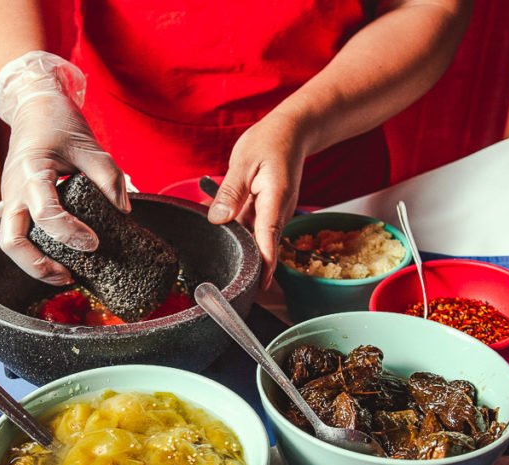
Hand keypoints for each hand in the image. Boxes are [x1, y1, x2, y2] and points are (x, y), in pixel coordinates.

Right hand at [0, 51, 129, 284]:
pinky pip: (17, 234)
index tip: (93, 243)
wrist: (33, 107)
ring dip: (33, 265)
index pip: (45, 213)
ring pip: (10, 243)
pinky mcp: (13, 204)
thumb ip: (108, 176)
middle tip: (69, 277)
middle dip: (38, 266)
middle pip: (12, 242)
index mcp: (31, 172)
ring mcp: (9, 198)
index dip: (69, 233)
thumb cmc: (58, 122)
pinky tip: (57, 259)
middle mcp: (13, 189)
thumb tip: (124, 210)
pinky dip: (34, 252)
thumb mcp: (89, 144)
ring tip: (65, 275)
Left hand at [207, 111, 306, 288]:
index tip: (260, 285)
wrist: (292, 131)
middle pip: (262, 244)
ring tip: (219, 264)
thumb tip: (217, 219)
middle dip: (249, 265)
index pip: (269, 236)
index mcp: (275, 198)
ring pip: (255, 237)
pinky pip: (251, 227)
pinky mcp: (268, 212)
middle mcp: (279, 210)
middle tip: (228, 288)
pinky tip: (221, 232)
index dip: (265, 263)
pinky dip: (238, 232)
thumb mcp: (242, 162)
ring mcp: (275, 213)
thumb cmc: (269, 141)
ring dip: (240, 247)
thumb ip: (229, 192)